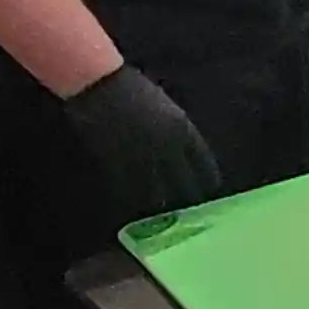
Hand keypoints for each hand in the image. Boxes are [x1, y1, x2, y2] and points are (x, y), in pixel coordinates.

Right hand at [63, 63, 223, 224]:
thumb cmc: (132, 90)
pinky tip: (136, 215)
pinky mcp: (117, 163)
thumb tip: (185, 155)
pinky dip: (133, 205)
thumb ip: (179, 132)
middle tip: (189, 219)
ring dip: (162, 210)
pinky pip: (129, 192)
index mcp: (183, 129)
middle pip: (185, 185)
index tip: (209, 196)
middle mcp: (168, 147)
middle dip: (188, 202)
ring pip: (158, 194)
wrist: (100, 82)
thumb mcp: (166, 108)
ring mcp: (142, 157)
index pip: (204, 166)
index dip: (206, 184)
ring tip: (165, 225)